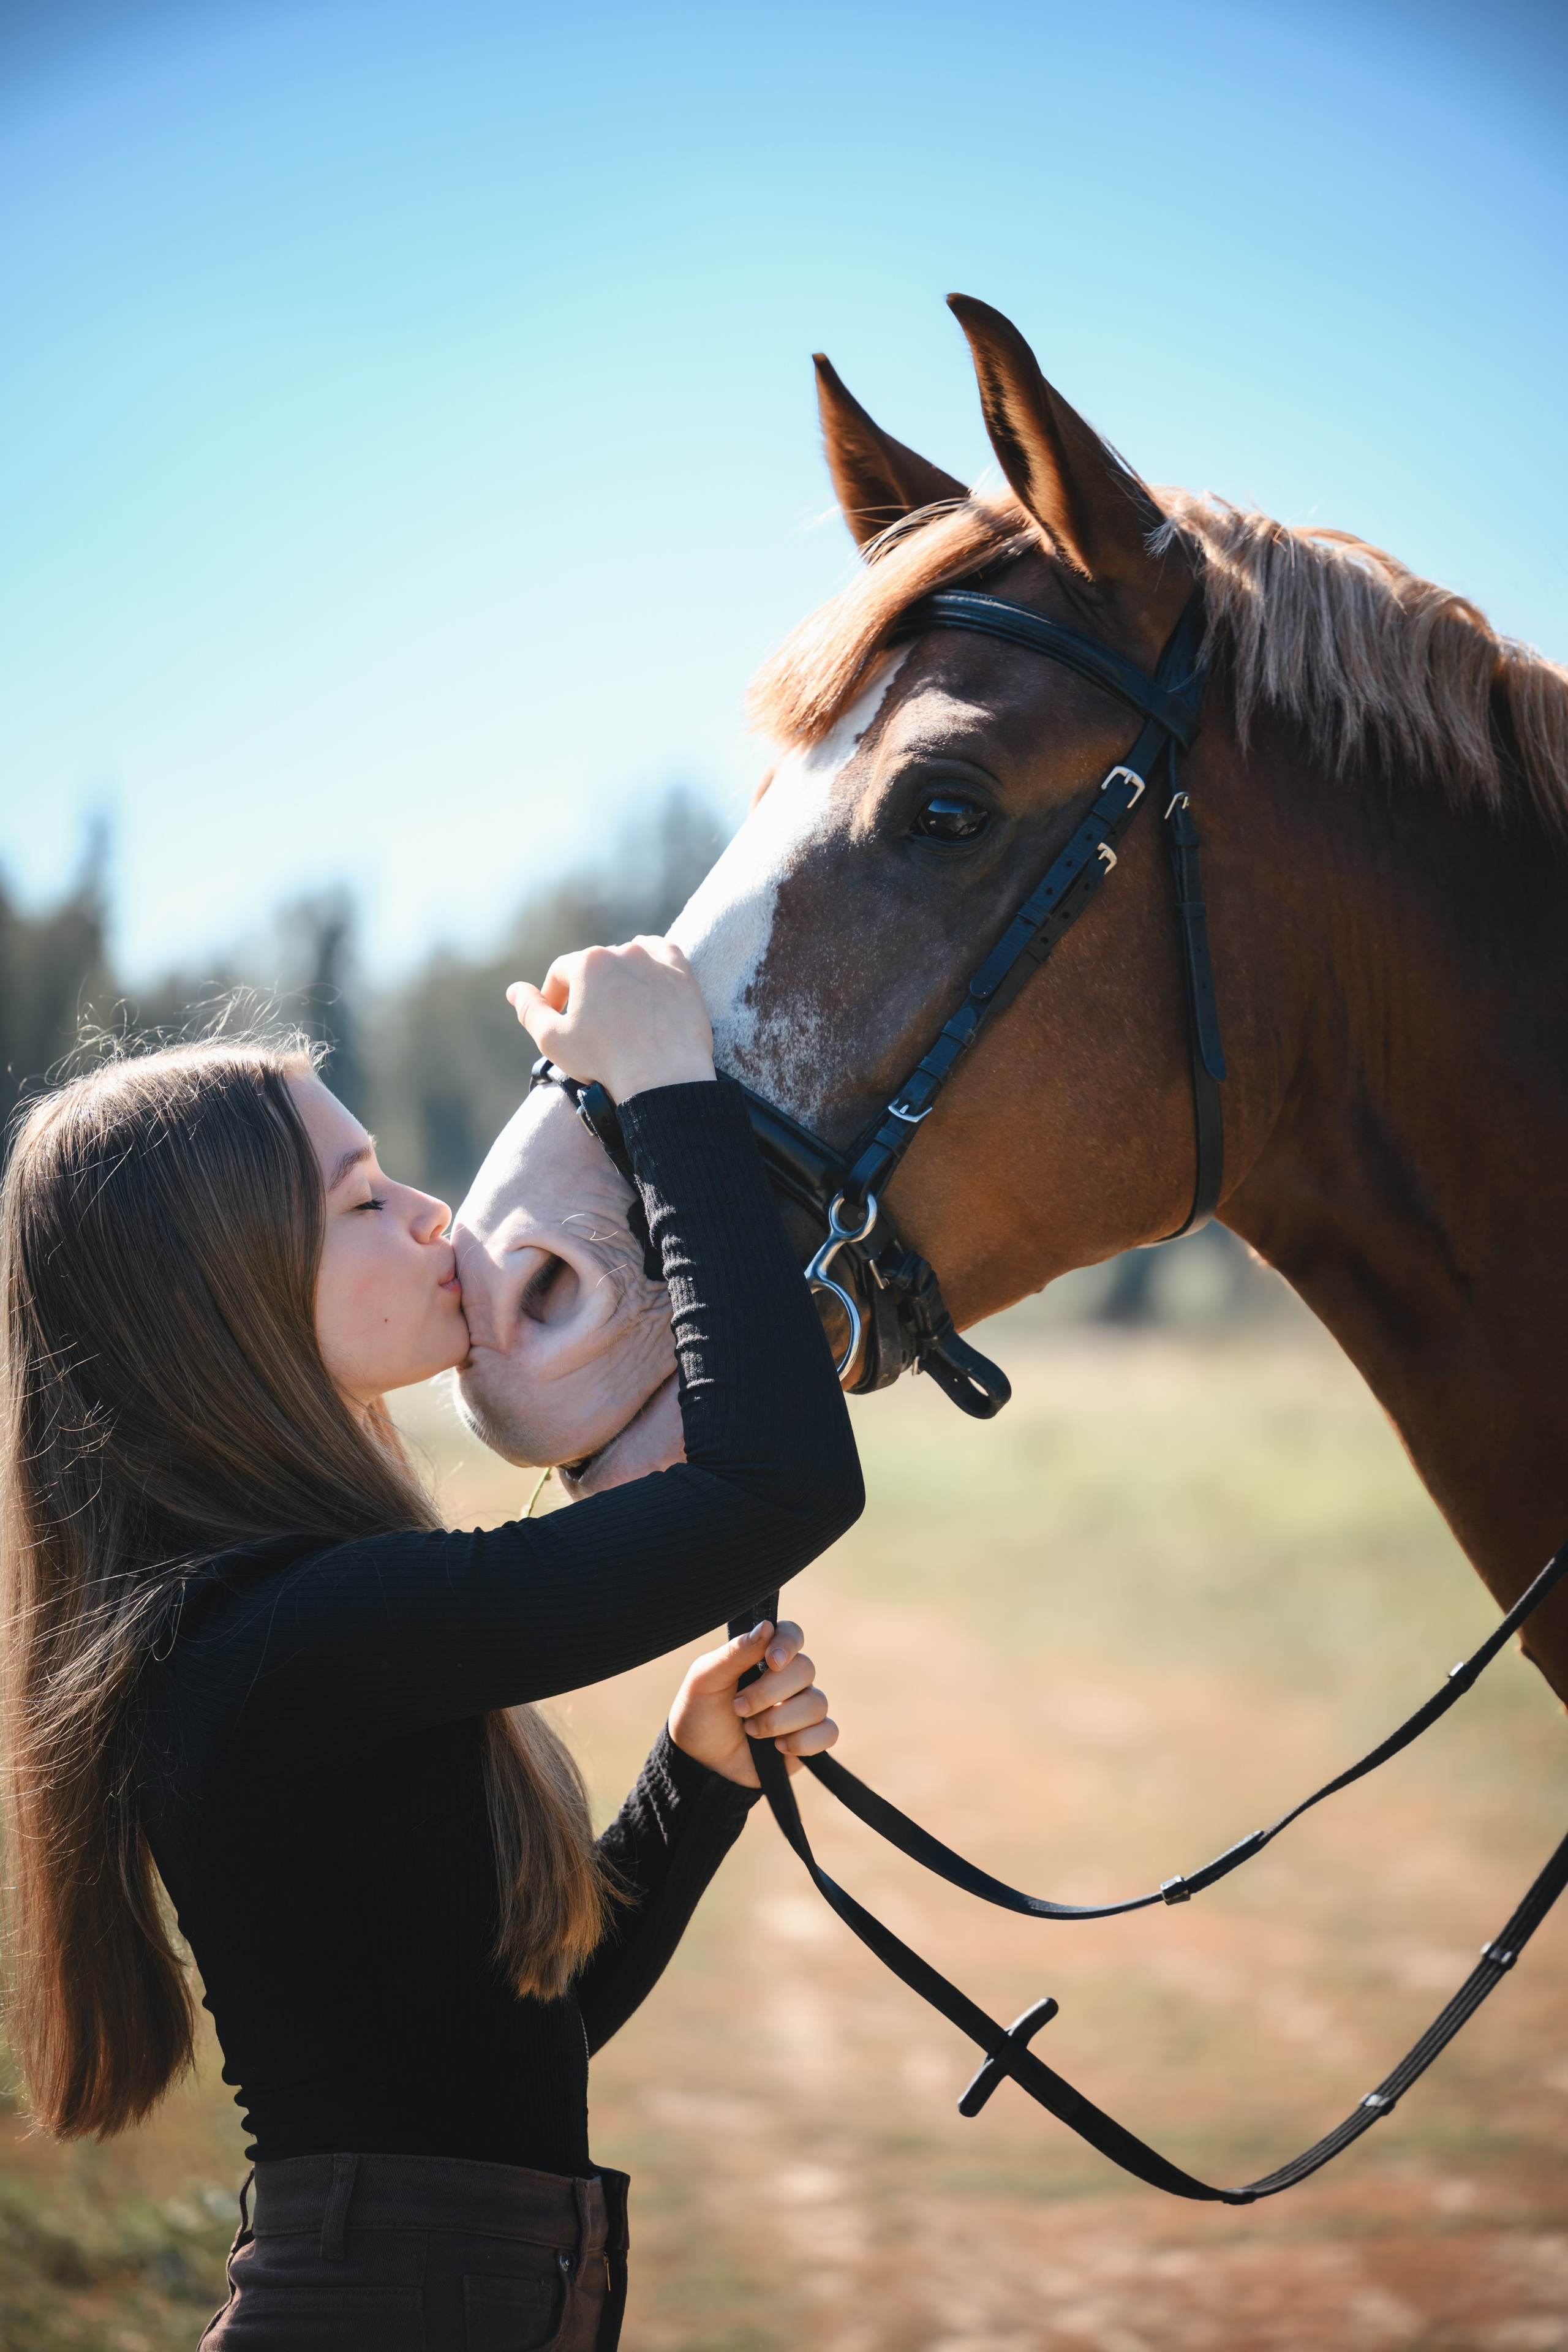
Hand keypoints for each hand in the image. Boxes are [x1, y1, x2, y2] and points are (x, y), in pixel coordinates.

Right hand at [508, 936, 714, 1103]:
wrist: (663, 1078)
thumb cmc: (604, 1061)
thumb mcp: (552, 1040)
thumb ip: (530, 1010)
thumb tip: (515, 990)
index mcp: (587, 962)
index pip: (561, 972)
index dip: (554, 993)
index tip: (557, 1014)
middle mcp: (622, 951)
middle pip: (595, 966)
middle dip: (588, 988)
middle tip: (589, 1019)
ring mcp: (655, 960)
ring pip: (628, 959)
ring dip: (618, 976)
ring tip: (618, 1005)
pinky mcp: (682, 973)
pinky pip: (662, 955)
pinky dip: (651, 963)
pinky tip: (646, 980)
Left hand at [668, 1621, 835, 1787]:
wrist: (699, 1764)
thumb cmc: (700, 1713)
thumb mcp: (706, 1679)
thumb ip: (735, 1653)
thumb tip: (767, 1627)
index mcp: (763, 1657)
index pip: (792, 1634)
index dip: (788, 1644)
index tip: (771, 1661)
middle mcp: (788, 1679)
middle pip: (805, 1670)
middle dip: (769, 1693)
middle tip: (739, 1708)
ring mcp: (801, 1709)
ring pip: (817, 1703)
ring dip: (779, 1720)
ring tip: (751, 1731)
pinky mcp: (809, 1740)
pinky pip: (828, 1733)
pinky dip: (804, 1741)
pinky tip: (778, 1747)